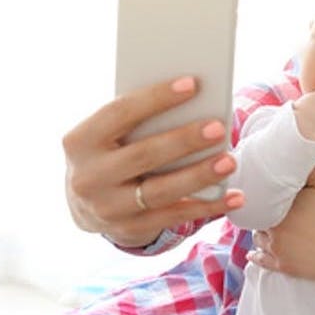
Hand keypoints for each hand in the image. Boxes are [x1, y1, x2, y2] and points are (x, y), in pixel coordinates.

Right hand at [63, 76, 244, 247]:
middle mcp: (88, 177)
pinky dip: (207, 207)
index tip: (192, 84)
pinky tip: (234, 196)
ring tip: (229, 161)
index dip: (156, 98)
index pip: (119, 114)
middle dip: (183, 140)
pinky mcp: (129, 230)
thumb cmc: (109, 153)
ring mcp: (107, 208)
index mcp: (80, 141)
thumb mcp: (108, 136)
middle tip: (218, 127)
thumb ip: (136, 121)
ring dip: (199, 176)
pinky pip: (174, 217)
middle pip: (143, 155)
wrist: (84, 206)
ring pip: (161, 191)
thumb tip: (193, 102)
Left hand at [247, 168, 314, 286]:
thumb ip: (310, 171)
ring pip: (258, 239)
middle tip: (266, 208)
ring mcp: (278, 249)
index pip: (263, 197)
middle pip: (258, 217)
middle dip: (262, 212)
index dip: (264, 194)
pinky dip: (256, 256)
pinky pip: (262, 261)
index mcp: (283, 206)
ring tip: (266, 227)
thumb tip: (294, 161)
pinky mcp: (284, 266)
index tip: (266, 191)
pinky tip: (253, 254)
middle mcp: (274, 228)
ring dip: (260, 232)